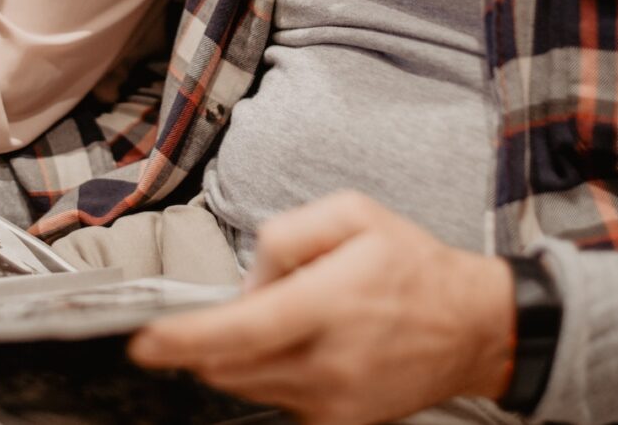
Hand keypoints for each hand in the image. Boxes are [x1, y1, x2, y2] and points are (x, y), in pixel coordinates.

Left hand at [129, 192, 514, 424]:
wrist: (473, 325)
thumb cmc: (411, 266)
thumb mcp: (352, 214)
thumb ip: (286, 234)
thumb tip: (248, 281)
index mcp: (331, 303)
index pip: (241, 331)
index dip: (184, 339)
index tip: (144, 342)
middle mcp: (331, 361)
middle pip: (230, 365)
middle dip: (203, 342)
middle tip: (227, 311)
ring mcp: (337, 400)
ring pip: (247, 385)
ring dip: (235, 356)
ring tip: (281, 320)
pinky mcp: (342, 422)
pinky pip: (277, 400)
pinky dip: (266, 373)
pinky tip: (300, 346)